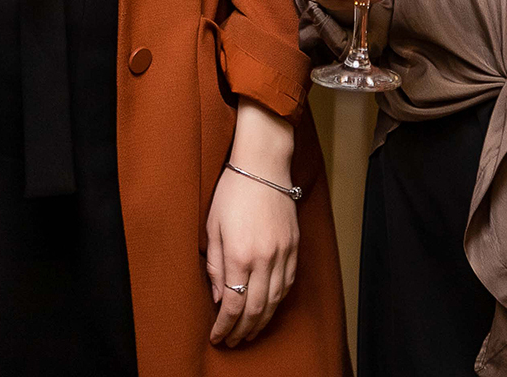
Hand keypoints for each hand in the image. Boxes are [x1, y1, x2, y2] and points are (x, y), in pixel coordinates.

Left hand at [204, 164, 297, 344]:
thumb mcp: (212, 228)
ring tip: (250, 331)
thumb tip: (218, 296)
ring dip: (262, 321)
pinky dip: (278, 301)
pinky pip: (288, 282)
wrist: (263, 166)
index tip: (217, 336)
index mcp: (238, 255)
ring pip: (275, 300)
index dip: (224, 326)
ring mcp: (283, 252)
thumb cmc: (232, 192)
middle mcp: (263, 258)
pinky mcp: (294, 246)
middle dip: (243, 330)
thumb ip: (214, 265)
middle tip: (233, 341)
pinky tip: (269, 307)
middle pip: (256, 308)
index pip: (233, 304)